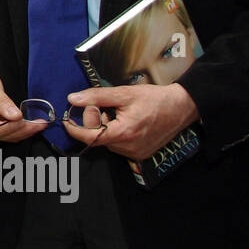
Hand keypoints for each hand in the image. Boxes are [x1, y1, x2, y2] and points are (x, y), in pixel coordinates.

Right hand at [0, 64, 45, 141]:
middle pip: (0, 135)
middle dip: (21, 130)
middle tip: (39, 124)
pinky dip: (20, 128)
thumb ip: (2, 102)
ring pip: (6, 136)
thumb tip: (15, 116)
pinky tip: (32, 124)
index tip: (22, 121)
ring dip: (24, 131)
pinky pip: (8, 131)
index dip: (7, 128)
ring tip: (39, 124)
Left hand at [64, 83, 198, 158]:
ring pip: (108, 142)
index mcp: (123, 133)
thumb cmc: (154, 98)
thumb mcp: (124, 93)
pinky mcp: (141, 154)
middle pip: (98, 138)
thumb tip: (72, 99)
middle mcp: (128, 148)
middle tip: (103, 107)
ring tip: (118, 113)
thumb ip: (96, 97)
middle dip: (94, 122)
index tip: (66, 120)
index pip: (89, 137)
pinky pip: (119, 146)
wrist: (182, 107)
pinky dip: (116, 134)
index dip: (75, 129)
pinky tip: (126, 122)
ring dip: (105, 128)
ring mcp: (136, 154)